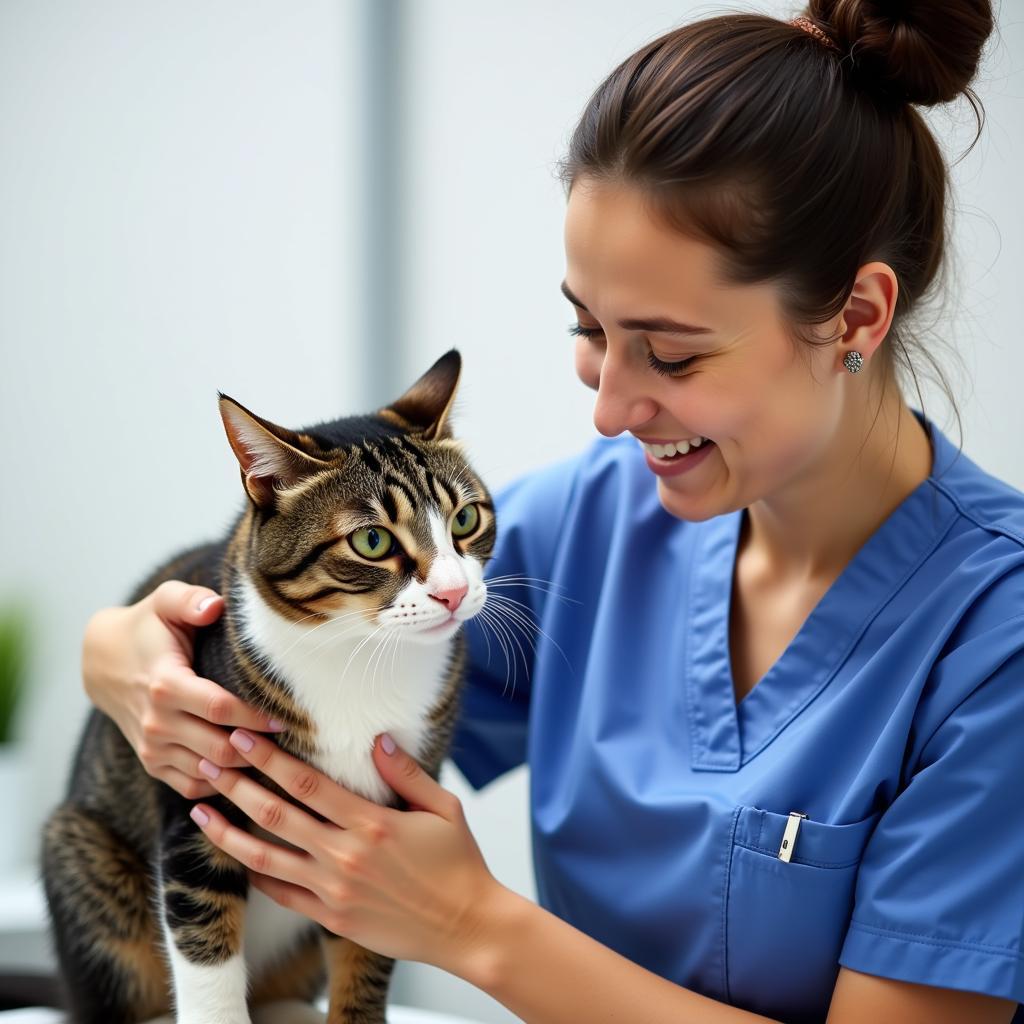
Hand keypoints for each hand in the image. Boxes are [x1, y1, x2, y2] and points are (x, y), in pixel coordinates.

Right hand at [82, 580, 282, 798]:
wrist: (105, 661)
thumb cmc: (149, 627)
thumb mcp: (165, 601)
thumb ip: (190, 599)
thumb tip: (215, 607)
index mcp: (165, 684)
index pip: (221, 709)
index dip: (257, 716)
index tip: (288, 716)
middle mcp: (156, 722)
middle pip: (220, 748)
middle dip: (260, 748)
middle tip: (294, 743)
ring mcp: (152, 748)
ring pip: (211, 772)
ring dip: (246, 769)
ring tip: (280, 758)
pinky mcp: (152, 763)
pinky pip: (193, 785)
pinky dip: (223, 783)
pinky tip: (251, 769)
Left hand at [189, 730, 502, 974]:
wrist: (466, 926)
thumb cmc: (459, 863)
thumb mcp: (444, 807)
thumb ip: (407, 773)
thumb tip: (378, 741)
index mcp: (372, 823)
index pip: (307, 784)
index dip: (271, 759)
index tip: (244, 738)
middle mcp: (346, 856)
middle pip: (277, 815)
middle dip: (239, 786)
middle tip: (209, 763)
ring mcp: (334, 890)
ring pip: (267, 858)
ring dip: (230, 833)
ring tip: (201, 813)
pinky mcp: (332, 917)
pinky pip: (283, 893)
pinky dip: (257, 874)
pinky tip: (237, 857)